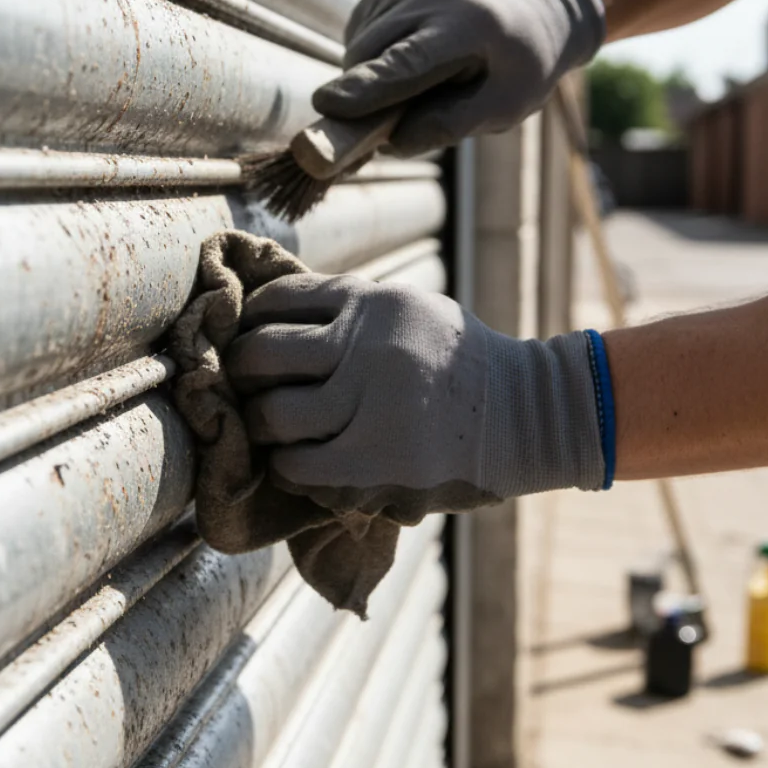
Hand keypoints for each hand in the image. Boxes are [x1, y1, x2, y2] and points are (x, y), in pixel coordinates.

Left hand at [226, 274, 607, 521]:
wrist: (526, 415)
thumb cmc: (458, 365)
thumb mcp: (411, 311)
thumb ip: (352, 311)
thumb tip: (270, 318)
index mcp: (371, 301)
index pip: (277, 300)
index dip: (248, 321)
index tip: (247, 340)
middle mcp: (366, 343)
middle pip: (262, 355)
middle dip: (241, 373)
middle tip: (242, 387)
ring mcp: (371, 402)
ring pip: (275, 415)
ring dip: (261, 426)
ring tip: (269, 430)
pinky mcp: (377, 459)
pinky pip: (299, 466)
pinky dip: (287, 467)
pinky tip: (296, 463)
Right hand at [313, 0, 604, 155]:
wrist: (534, 9)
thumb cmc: (520, 68)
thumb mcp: (504, 107)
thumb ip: (450, 126)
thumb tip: (390, 142)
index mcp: (473, 26)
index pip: (409, 61)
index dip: (368, 87)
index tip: (328, 106)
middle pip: (373, 55)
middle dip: (363, 97)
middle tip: (385, 126)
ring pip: (360, 46)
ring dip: (370, 78)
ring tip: (414, 84)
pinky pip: (361, 31)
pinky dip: (373, 55)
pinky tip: (405, 56)